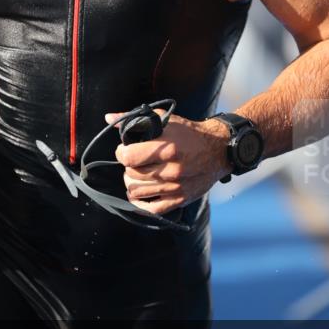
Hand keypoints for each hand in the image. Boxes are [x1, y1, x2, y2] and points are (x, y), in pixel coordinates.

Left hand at [104, 110, 230, 215]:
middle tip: (133, 161)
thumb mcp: (165, 120)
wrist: (219, 150)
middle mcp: (171, 170)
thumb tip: (109, 118)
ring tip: (136, 174)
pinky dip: (140, 204)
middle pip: (131, 175)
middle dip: (127, 167)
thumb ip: (135, 120)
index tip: (124, 150)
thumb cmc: (190, 132)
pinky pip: (152, 210)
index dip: (121, 153)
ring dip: (131, 183)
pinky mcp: (180, 200)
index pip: (128, 157)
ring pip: (137, 192)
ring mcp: (176, 188)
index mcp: (167, 148)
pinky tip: (140, 193)